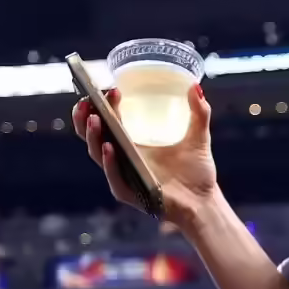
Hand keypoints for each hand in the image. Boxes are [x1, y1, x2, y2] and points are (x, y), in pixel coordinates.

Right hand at [71, 84, 216, 225]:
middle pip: (92, 137)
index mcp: (133, 143)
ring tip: (95, 119)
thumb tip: (195, 87)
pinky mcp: (131, 194)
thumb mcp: (198, 137)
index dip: (104, 105)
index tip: (111, 89)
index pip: (108, 121)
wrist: (204, 201)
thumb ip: (199, 113)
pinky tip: (109, 149)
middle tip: (86, 101)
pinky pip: (115, 178)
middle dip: (85, 118)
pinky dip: (110, 164)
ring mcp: (124, 176)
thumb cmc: (196, 171)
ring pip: (98, 155)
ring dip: (93, 137)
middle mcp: (124, 158)